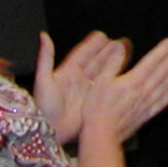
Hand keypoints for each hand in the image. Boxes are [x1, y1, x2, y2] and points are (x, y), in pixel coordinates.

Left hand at [33, 30, 125, 146]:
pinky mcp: (93, 102)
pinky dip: (114, 78)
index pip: (82, 54)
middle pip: (95, 61)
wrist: (50, 131)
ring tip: (124, 52)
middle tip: (120, 42)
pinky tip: (123, 73)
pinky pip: (106, 87)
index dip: (92, 45)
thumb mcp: (43, 79)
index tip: (102, 36)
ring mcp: (87, 91)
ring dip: (113, 62)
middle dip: (107, 51)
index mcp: (66, 72)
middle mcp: (78, 80)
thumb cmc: (43, 107)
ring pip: (102, 72)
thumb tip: (43, 36)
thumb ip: (46, 57)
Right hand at [87, 35, 167, 145]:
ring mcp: (147, 104)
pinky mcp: (146, 115)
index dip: (165, 48)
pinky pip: (164, 102)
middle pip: (164, 70)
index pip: (153, 60)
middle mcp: (144, 90)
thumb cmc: (96, 108)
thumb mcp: (100, 81)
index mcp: (133, 80)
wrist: (101, 136)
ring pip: (167, 85)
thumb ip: (112, 62)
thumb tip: (121, 44)